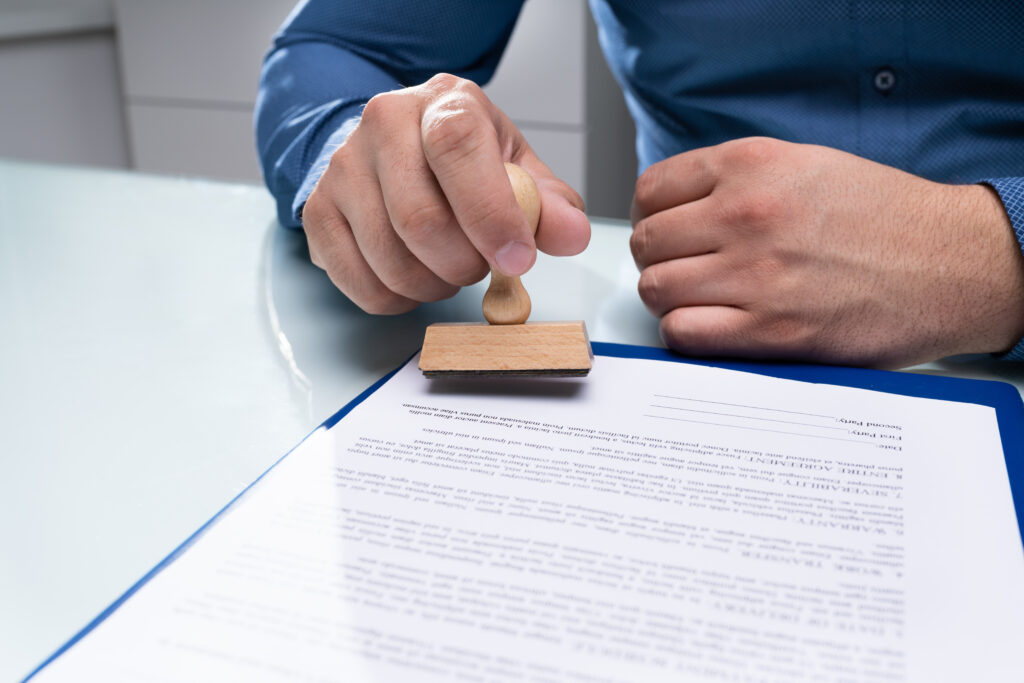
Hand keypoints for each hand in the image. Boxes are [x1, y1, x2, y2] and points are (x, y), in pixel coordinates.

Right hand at [301, 73, 588, 313]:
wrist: (390, 147)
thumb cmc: (459, 160)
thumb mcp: (512, 167)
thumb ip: (548, 203)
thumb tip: (572, 235)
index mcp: (442, 104)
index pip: (457, 148)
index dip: (490, 214)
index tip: (516, 259)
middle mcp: (382, 126)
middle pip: (420, 219)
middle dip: (464, 264)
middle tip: (480, 266)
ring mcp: (343, 170)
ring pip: (391, 260)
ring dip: (434, 284)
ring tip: (448, 266)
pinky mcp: (318, 213)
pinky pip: (364, 285)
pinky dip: (401, 298)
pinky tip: (416, 275)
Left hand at [630, 137, 1023, 367]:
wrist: (951, 262)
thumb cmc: (881, 216)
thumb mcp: (802, 165)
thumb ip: (734, 180)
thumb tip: (674, 208)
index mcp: (751, 165)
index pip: (651, 191)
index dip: (653, 217)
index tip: (668, 232)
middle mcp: (747, 213)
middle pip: (647, 243)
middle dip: (659, 259)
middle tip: (686, 269)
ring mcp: (756, 273)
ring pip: (656, 289)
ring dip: (670, 298)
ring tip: (702, 299)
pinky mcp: (771, 329)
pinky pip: (681, 333)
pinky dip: (686, 333)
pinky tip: (713, 326)